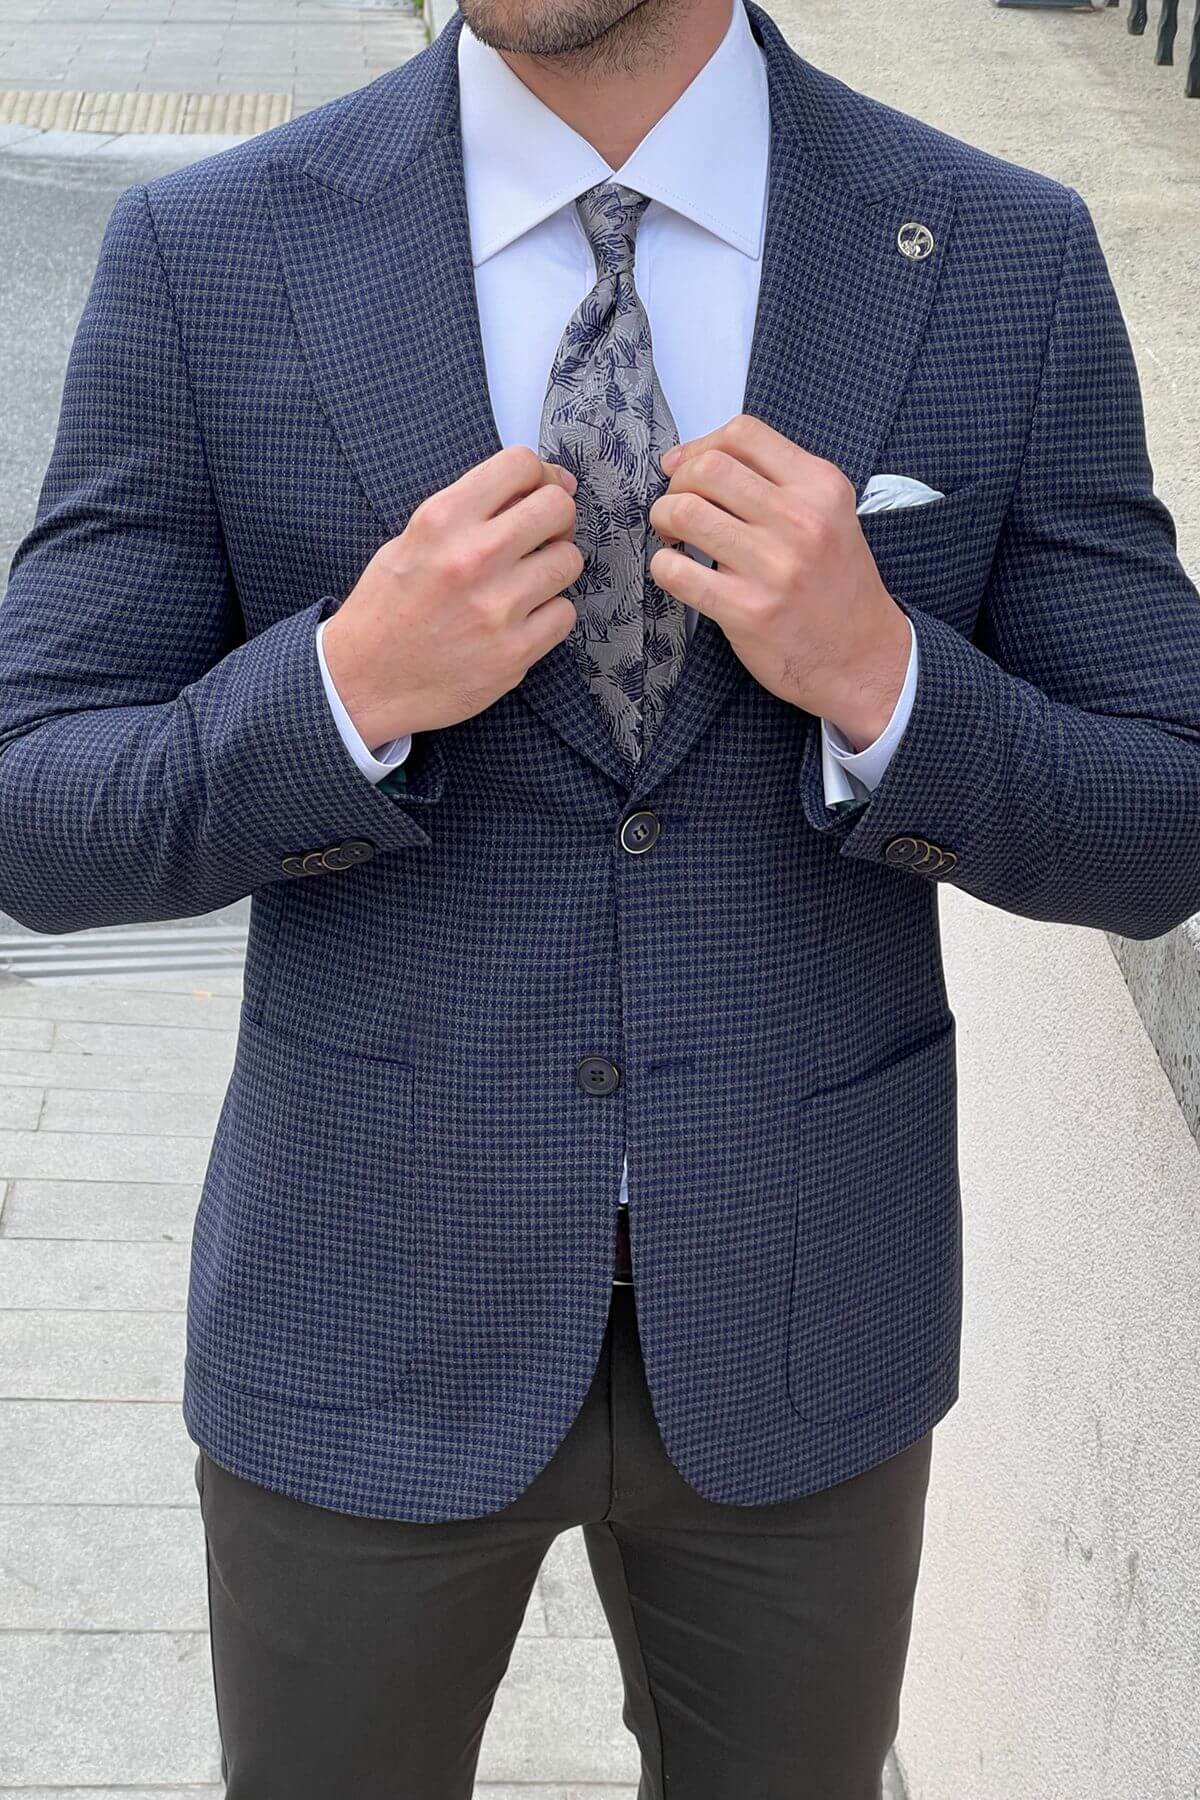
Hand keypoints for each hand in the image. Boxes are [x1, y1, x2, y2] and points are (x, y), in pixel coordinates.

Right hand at [321, 447, 581, 746]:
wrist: (364, 682)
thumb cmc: (389, 608)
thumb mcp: (411, 540)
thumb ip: (473, 510)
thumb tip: (552, 484)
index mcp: (443, 520)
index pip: (521, 464)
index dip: (540, 475)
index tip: (537, 493)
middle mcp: (473, 557)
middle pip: (558, 508)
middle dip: (556, 519)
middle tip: (541, 538)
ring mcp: (498, 607)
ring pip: (569, 561)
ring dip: (554, 569)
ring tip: (525, 583)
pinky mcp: (515, 652)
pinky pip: (565, 614)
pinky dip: (549, 615)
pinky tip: (520, 621)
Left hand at [649, 414, 911, 749]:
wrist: (864, 657)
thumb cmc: (836, 585)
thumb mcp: (830, 515)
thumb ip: (776, 483)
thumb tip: (691, 460)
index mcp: (821, 487)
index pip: (743, 433)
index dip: (700, 446)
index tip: (685, 469)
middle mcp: (801, 520)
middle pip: (708, 468)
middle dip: (677, 483)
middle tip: (678, 508)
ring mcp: (774, 567)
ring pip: (685, 512)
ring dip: (664, 520)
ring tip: (673, 537)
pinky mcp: (748, 611)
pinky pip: (676, 572)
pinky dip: (663, 566)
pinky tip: (677, 571)